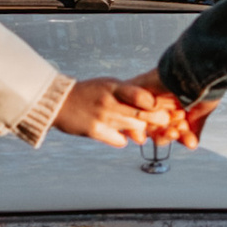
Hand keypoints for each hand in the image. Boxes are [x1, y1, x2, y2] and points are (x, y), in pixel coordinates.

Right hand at [55, 75, 188, 147]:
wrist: (59, 101)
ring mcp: (102, 116)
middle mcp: (109, 101)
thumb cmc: (89, 93)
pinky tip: (123, 138)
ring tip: (145, 131)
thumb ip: (129, 95)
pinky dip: (123, 139)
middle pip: (141, 113)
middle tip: (167, 122)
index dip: (157, 103)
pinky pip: (118, 140)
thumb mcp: (108, 86)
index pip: (141, 95)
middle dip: (158, 119)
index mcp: (114, 87)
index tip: (167, 107)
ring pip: (133, 127)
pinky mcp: (94, 131)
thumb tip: (150, 105)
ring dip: (143, 130)